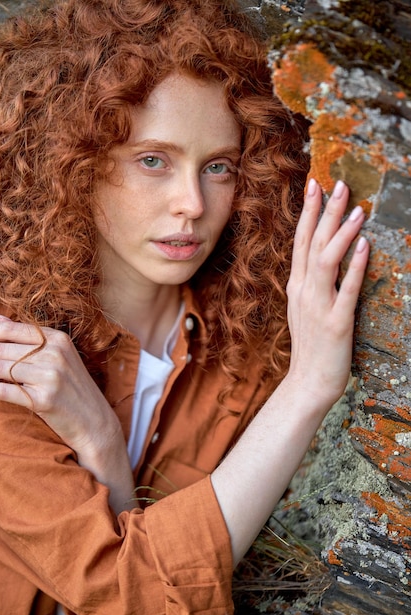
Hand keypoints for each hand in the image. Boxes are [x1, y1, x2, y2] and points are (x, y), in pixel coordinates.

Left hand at [0, 316, 133, 512]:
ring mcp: (50, 376)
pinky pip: (2, 391)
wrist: (95, 422)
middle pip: (1, 349)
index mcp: (58, 339)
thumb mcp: (59, 357)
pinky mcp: (43, 399)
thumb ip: (28, 338)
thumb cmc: (73, 389)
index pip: (11, 329)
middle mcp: (55, 354)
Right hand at [286, 178, 368, 408]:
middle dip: (324, 211)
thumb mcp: (304, 309)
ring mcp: (318, 306)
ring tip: (355, 209)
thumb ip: (310, 283)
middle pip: (312, 243)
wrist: (307, 383)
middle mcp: (304, 291)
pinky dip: (355, 266)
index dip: (308, 212)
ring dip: (340, 233)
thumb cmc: (310, 346)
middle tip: (337, 183)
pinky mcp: (336, 322)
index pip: (300, 241)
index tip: (314, 185)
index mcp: (297, 286)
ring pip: (325, 260)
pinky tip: (364, 245)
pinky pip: (346, 290)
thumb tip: (320, 258)